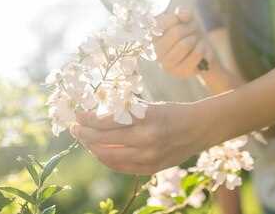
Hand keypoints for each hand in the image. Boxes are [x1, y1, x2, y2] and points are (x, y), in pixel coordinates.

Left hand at [71, 102, 205, 174]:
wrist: (199, 129)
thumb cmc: (172, 113)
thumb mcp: (150, 106)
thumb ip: (125, 112)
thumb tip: (96, 113)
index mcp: (146, 118)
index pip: (106, 121)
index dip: (87, 119)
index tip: (77, 114)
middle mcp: (146, 139)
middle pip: (103, 140)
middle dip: (84, 133)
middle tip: (75, 127)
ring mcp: (148, 157)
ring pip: (109, 155)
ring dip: (92, 147)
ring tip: (84, 139)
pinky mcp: (150, 169)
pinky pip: (120, 167)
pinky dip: (106, 159)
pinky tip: (99, 151)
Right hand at [154, 8, 218, 77]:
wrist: (201, 51)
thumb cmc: (190, 33)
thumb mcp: (187, 19)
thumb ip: (183, 13)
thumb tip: (181, 14)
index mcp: (152, 36)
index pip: (160, 23)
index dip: (176, 18)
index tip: (183, 19)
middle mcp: (156, 51)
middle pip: (176, 33)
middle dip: (190, 28)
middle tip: (193, 29)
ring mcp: (166, 64)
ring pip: (184, 45)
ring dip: (196, 38)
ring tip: (197, 39)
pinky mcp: (180, 72)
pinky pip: (195, 55)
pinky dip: (202, 48)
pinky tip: (201, 48)